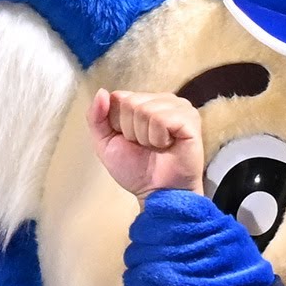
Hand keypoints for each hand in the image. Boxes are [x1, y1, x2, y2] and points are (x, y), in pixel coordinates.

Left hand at [87, 89, 204, 200]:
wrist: (157, 194)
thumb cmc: (136, 171)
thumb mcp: (106, 143)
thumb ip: (96, 118)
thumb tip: (102, 92)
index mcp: (143, 102)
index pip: (118, 97)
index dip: (118, 123)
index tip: (130, 140)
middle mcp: (162, 100)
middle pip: (130, 102)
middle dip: (131, 130)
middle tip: (145, 146)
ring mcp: (178, 107)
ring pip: (145, 109)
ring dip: (145, 136)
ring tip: (156, 147)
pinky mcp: (189, 118)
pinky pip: (161, 119)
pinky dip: (158, 138)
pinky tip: (167, 146)